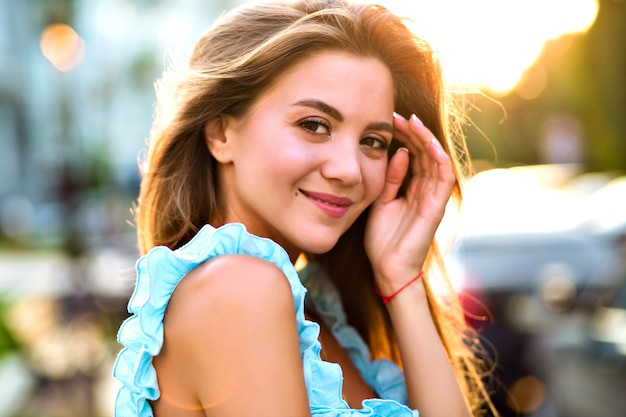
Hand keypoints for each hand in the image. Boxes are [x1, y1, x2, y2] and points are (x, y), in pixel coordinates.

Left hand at [364, 113, 454, 294]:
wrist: (388, 268)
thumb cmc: (383, 239)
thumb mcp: (381, 200)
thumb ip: (391, 178)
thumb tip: (400, 152)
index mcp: (412, 188)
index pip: (413, 154)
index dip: (404, 136)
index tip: (388, 121)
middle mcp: (425, 189)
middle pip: (424, 153)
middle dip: (412, 133)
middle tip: (397, 116)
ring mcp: (433, 198)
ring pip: (436, 160)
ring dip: (426, 140)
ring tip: (412, 122)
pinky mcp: (436, 207)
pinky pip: (443, 179)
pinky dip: (439, 159)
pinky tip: (427, 144)